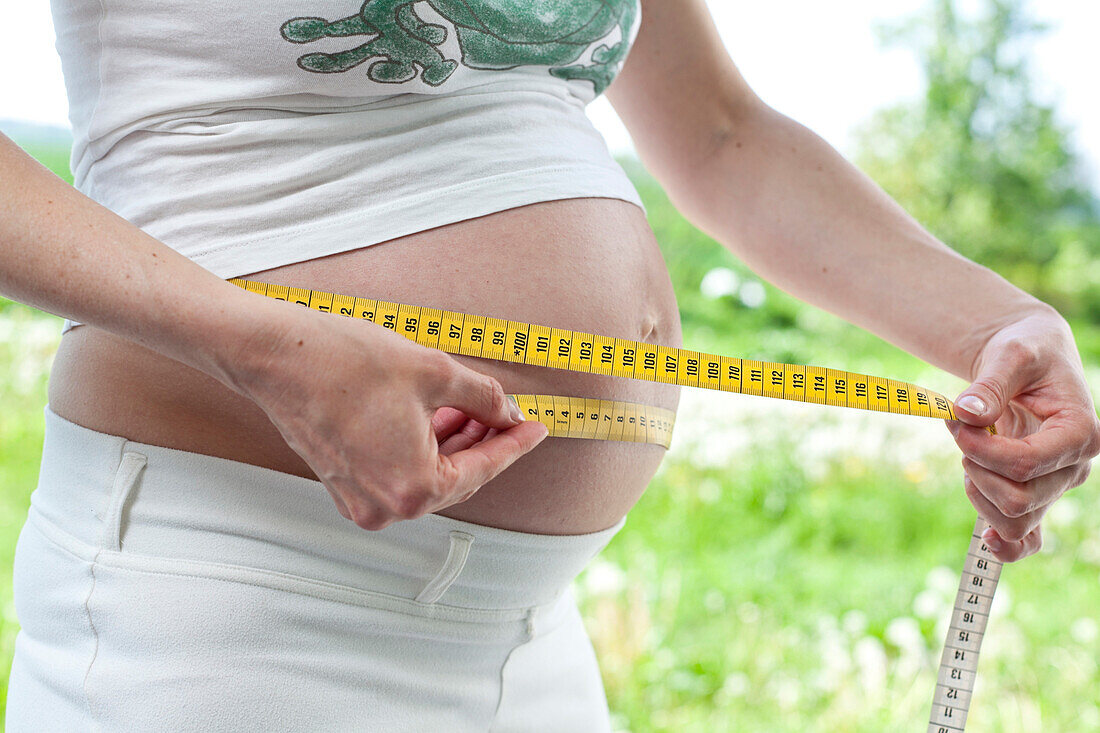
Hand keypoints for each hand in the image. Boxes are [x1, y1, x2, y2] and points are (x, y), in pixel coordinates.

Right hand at [223, 301, 548, 529]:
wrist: (274, 356)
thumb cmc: (346, 361)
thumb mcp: (434, 371)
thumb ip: (483, 397)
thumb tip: (508, 411)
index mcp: (414, 488)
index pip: (484, 467)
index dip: (516, 443)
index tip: (540, 427)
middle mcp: (387, 507)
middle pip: (457, 477)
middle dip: (484, 442)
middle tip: (509, 411)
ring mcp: (360, 501)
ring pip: (427, 475)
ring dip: (453, 443)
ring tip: (471, 405)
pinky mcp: (342, 485)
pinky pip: (399, 472)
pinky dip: (422, 448)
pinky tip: (437, 415)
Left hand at [947, 309, 1099, 561]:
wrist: (1027, 358)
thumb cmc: (1025, 350)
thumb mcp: (1009, 353)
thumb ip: (990, 382)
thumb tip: (966, 413)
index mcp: (1079, 433)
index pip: (1026, 464)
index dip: (982, 450)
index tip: (955, 421)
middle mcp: (1074, 467)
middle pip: (1018, 500)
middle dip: (976, 468)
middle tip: (959, 432)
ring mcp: (1055, 485)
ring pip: (1014, 521)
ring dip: (977, 492)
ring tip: (968, 454)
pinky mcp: (1035, 494)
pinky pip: (1027, 538)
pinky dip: (1006, 545)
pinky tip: (985, 538)